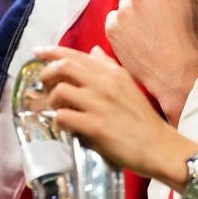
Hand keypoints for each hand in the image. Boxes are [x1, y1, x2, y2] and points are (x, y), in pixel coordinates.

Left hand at [36, 45, 197, 186]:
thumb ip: (108, 68)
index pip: (76, 55)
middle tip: (43, 86)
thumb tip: (93, 51)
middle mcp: (105, 84)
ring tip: (56, 109)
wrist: (159, 147)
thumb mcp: (128, 86)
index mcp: (113, 73)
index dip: (52, 52)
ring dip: (52, 101)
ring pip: (60, 91)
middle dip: (46, 74)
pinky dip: (58, 120)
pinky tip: (64, 125)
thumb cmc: (142, 120)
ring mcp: (100, 105)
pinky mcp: (95, 127)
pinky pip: (64, 117)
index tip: (38, 52)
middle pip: (64, 67)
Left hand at [105, 0, 197, 124]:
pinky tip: (141, 40)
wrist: (178, 76)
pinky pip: (114, 19)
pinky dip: (123, 27)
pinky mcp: (112, 28)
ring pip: (125, 2)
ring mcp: (123, 11)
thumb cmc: (193, 40)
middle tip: (161, 15)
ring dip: (134, 12)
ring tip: (152, 32)